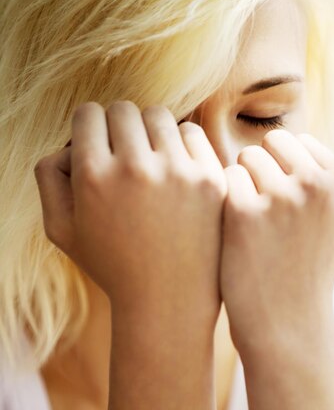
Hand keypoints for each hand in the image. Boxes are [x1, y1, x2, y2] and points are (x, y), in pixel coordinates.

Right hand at [34, 101, 226, 330]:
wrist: (168, 300)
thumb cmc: (112, 265)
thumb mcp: (61, 230)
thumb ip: (49, 177)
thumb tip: (69, 143)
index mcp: (93, 176)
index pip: (88, 113)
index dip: (89, 128)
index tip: (98, 146)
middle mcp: (134, 168)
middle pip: (122, 110)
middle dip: (118, 127)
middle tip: (124, 155)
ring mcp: (177, 172)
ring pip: (158, 116)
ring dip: (150, 132)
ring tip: (150, 161)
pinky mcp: (209, 179)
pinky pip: (191, 133)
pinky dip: (180, 145)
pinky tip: (176, 170)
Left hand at [220, 129, 333, 356]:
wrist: (286, 323)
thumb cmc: (303, 267)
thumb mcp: (332, 220)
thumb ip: (320, 176)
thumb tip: (286, 137)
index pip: (300, 141)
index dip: (285, 170)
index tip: (287, 206)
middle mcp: (320, 184)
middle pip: (273, 141)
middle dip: (264, 169)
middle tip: (265, 210)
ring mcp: (284, 197)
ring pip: (246, 158)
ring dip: (243, 183)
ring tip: (253, 222)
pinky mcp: (245, 213)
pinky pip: (225, 179)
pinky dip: (225, 201)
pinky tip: (234, 230)